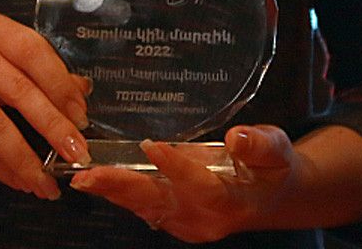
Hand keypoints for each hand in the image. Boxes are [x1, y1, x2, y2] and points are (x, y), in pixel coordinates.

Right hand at [0, 9, 89, 199]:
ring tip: (45, 180)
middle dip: (53, 126)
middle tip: (75, 151)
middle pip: (21, 91)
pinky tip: (15, 178)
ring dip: (24, 158)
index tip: (82, 114)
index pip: (36, 53)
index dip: (62, 85)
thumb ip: (30, 66)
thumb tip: (80, 88)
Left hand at [69, 126, 302, 240]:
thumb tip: (238, 137)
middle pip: (158, 201)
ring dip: (113, 192)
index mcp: (230, 201)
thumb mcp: (276, 149)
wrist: (272, 198)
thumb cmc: (273, 168)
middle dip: (121, 187)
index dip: (174, 164)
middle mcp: (203, 218)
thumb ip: (258, 144)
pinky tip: (100, 183)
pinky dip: (121, 195)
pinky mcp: (175, 221)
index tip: (150, 146)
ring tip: (84, 178)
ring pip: (145, 206)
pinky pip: (144, 208)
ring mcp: (187, 224)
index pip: (198, 183)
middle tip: (90, 175)